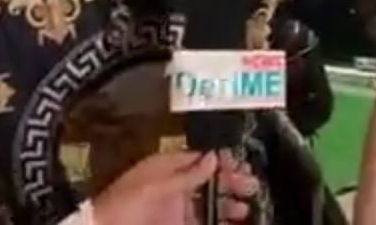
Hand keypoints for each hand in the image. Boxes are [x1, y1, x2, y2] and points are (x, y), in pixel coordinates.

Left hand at [91, 150, 259, 224]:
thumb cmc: (124, 208)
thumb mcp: (154, 188)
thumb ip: (186, 175)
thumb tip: (214, 157)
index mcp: (165, 169)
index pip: (200, 160)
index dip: (222, 162)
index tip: (243, 167)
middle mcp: (172, 187)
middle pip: (208, 182)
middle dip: (231, 184)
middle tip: (252, 188)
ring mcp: (174, 210)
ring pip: (207, 205)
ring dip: (227, 206)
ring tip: (245, 210)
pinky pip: (201, 223)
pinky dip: (216, 222)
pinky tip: (232, 223)